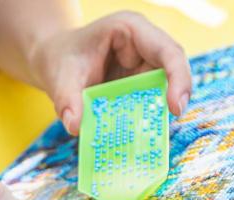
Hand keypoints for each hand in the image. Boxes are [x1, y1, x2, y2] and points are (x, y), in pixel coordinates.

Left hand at [30, 11, 191, 134]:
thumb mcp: (60, 77)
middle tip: (170, 121)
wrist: (54, 61)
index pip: (168, 51)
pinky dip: (145, 118)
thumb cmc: (60, 59)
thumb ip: (67, 100)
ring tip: (153, 133)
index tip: (175, 107)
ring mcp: (142, 66)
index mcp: (130, 30)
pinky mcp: (137, 85)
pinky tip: (139, 135)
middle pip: (173, 70)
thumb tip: (75, 127)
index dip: (178, 77)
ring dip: (159, 111)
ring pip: (163, 89)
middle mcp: (143, 46)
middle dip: (175, 96)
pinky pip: (148, 102)